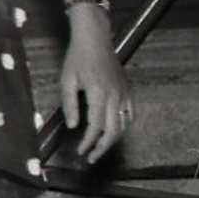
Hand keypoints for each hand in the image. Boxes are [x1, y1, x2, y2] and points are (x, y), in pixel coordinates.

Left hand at [58, 17, 130, 163]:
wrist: (95, 39)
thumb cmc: (78, 58)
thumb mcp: (67, 80)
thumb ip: (69, 104)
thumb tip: (73, 126)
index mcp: (98, 93)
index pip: (95, 126)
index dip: (88, 142)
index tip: (80, 151)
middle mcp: (115, 96)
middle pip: (113, 130)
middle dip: (102, 148)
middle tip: (91, 158)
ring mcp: (124, 93)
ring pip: (124, 125)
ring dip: (113, 139)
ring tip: (101, 148)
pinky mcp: (128, 90)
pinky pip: (131, 114)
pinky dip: (125, 126)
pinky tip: (116, 131)